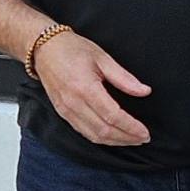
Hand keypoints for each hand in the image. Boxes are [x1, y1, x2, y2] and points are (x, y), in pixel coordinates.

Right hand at [33, 30, 152, 145]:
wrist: (44, 49)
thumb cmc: (72, 49)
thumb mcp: (102, 58)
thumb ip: (124, 77)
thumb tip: (144, 91)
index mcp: (85, 88)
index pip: (113, 116)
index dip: (131, 127)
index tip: (145, 132)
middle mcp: (73, 103)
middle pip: (104, 130)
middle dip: (126, 138)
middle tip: (143, 138)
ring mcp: (66, 110)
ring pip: (93, 135)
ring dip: (114, 141)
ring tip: (132, 140)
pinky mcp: (62, 113)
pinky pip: (82, 132)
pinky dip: (100, 138)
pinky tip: (112, 137)